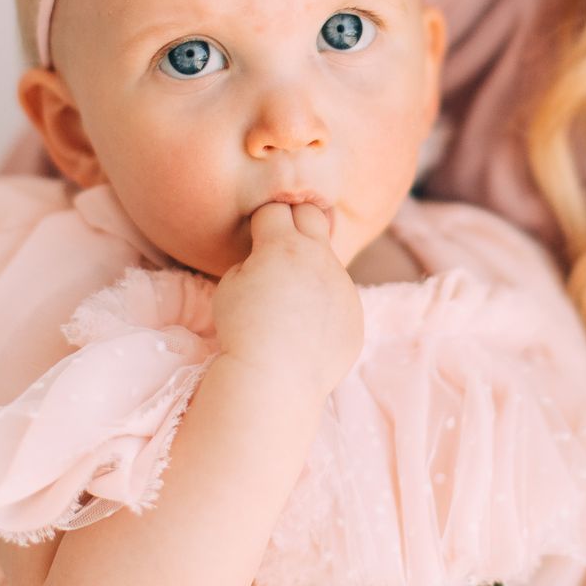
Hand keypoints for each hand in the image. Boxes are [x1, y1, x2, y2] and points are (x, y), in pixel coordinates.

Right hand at [212, 202, 362, 393]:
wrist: (276, 376)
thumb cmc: (243, 329)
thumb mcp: (230, 285)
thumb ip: (252, 261)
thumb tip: (266, 261)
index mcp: (284, 246)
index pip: (275, 209)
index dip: (262, 219)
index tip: (256, 233)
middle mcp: (320, 258)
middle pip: (313, 214)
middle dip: (296, 219)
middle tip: (280, 242)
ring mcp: (342, 284)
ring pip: (328, 260)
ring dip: (311, 268)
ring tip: (290, 299)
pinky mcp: (355, 311)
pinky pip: (339, 296)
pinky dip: (324, 304)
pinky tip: (306, 328)